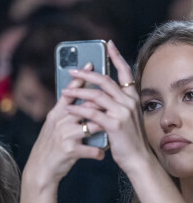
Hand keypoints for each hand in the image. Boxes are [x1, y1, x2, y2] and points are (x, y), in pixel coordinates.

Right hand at [23, 64, 104, 188]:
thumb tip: (81, 103)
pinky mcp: (70, 150)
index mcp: (56, 113)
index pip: (70, 92)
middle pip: (86, 106)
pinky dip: (98, 152)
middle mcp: (60, 121)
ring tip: (111, 133)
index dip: (81, 78)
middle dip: (102, 105)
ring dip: (104, 130)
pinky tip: (101, 154)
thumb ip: (65, 113)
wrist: (40, 168)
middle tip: (114, 104)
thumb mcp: (53, 126)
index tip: (92, 63)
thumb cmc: (50, 146)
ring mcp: (65, 135)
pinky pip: (92, 149)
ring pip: (94, 125)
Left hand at [62, 40, 150, 173]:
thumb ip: (114, 104)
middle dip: (87, 74)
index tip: (108, 45)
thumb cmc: (127, 138)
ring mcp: (123, 112)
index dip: (117, 57)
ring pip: (97, 95)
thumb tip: (95, 95)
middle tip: (72, 70)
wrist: (137, 158)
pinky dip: (78, 109)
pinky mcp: (115, 124)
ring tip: (65, 91)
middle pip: (105, 80)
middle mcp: (129, 101)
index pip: (125, 71)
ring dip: (79, 91)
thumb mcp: (125, 117)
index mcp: (132, 97)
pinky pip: (92, 112)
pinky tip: (68, 108)